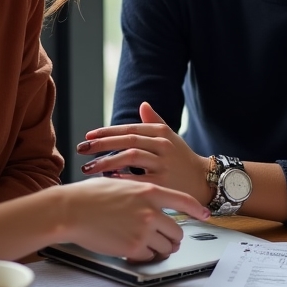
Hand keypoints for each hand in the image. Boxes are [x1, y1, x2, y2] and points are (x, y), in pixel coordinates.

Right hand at [53, 178, 209, 262]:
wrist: (71, 210)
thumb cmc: (90, 196)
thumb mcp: (122, 184)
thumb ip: (142, 193)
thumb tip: (153, 202)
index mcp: (149, 190)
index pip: (183, 201)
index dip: (197, 209)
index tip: (205, 215)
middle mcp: (150, 210)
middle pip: (177, 230)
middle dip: (172, 237)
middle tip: (165, 238)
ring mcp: (143, 230)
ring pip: (166, 246)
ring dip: (161, 248)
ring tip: (149, 245)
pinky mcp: (132, 247)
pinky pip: (150, 256)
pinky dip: (145, 255)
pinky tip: (134, 248)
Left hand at [76, 103, 212, 205]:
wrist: (205, 182)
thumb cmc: (182, 159)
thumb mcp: (172, 137)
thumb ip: (155, 121)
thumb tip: (143, 104)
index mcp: (161, 132)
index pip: (130, 129)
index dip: (108, 131)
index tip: (88, 136)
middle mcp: (163, 145)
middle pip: (127, 141)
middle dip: (101, 145)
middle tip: (81, 149)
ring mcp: (164, 164)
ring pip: (130, 157)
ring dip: (106, 161)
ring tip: (88, 167)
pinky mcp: (164, 182)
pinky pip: (137, 178)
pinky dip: (121, 178)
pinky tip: (107, 179)